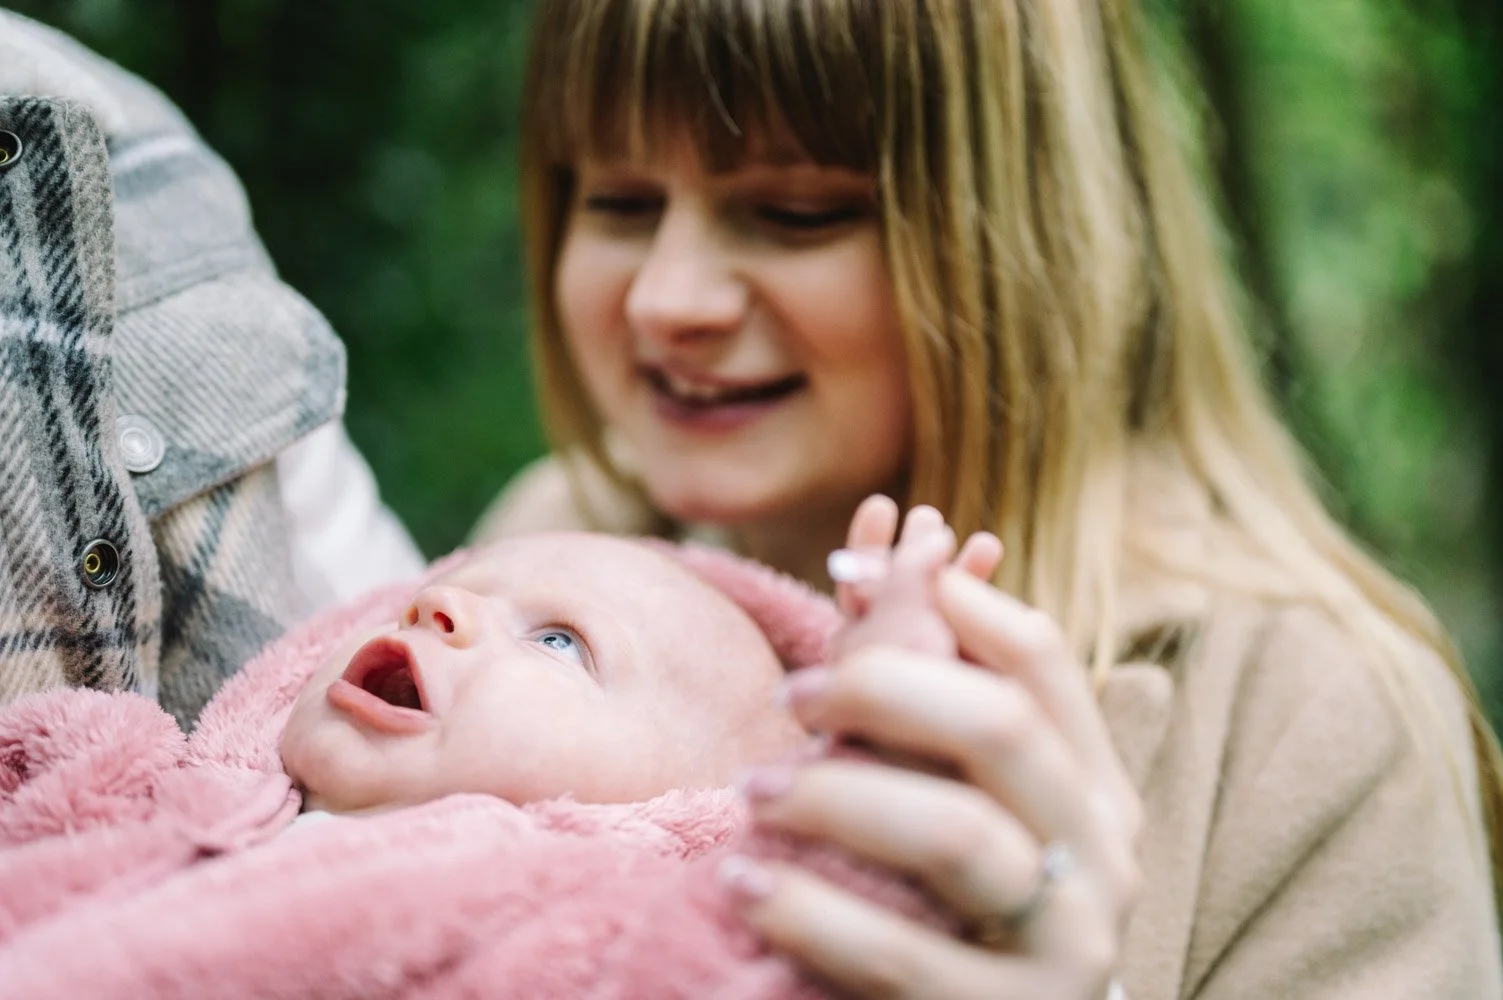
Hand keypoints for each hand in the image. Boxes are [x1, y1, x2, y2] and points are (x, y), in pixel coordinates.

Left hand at [725, 502, 1140, 998]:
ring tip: (751, 793)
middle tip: (790, 694)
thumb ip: (925, 698)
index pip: (1039, 657)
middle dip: (881, 688)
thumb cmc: (955, 901)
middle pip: (1002, 725)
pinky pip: (902, 954)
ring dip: (834, 797)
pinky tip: (744, 885)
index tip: (844, 574)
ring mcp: (1068, 942)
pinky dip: (811, 913)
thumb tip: (875, 556)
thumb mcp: (959, 796)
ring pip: (957, 833)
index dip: (943, 599)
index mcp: (1093, 785)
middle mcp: (1102, 855)